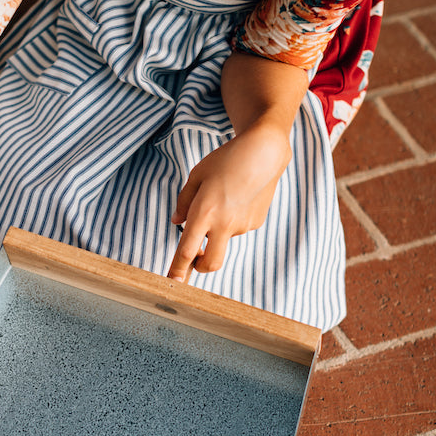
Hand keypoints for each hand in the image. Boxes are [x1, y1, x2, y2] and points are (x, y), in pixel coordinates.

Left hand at [167, 122, 290, 282]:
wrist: (263, 153)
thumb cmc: (225, 160)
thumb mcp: (197, 176)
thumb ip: (184, 202)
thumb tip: (177, 223)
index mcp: (204, 212)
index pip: (186, 250)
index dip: (177, 269)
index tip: (171, 282)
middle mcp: (223, 224)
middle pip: (211, 263)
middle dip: (200, 268)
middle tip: (194, 259)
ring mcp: (242, 226)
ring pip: (223, 238)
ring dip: (218, 228)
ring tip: (225, 197)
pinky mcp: (255, 223)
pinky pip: (237, 227)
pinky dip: (233, 218)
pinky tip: (239, 196)